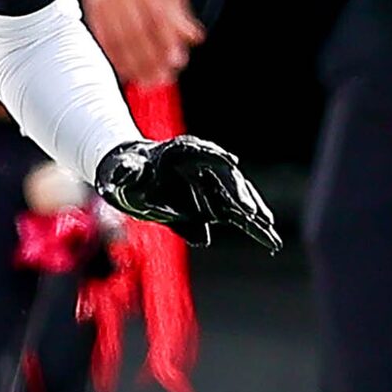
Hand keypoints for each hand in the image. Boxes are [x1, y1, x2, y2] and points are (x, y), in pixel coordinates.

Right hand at [83, 0, 201, 86]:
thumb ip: (181, 15)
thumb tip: (194, 38)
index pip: (158, 17)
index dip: (168, 42)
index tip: (177, 61)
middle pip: (137, 32)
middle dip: (150, 59)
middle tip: (161, 78)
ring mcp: (103, 0)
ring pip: (119, 39)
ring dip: (133, 64)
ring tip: (146, 81)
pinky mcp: (91, 10)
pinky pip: (103, 39)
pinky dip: (115, 58)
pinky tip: (127, 71)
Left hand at [97, 135, 280, 251]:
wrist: (127, 176)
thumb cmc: (124, 171)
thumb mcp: (121, 173)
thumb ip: (127, 174)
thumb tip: (129, 174)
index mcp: (186, 151)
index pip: (212, 159)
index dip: (225, 173)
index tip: (235, 181)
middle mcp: (205, 166)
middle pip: (231, 181)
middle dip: (244, 199)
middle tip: (256, 217)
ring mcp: (211, 185)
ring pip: (238, 199)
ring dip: (255, 215)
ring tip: (270, 231)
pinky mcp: (211, 204)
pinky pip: (235, 215)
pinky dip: (251, 226)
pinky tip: (269, 240)